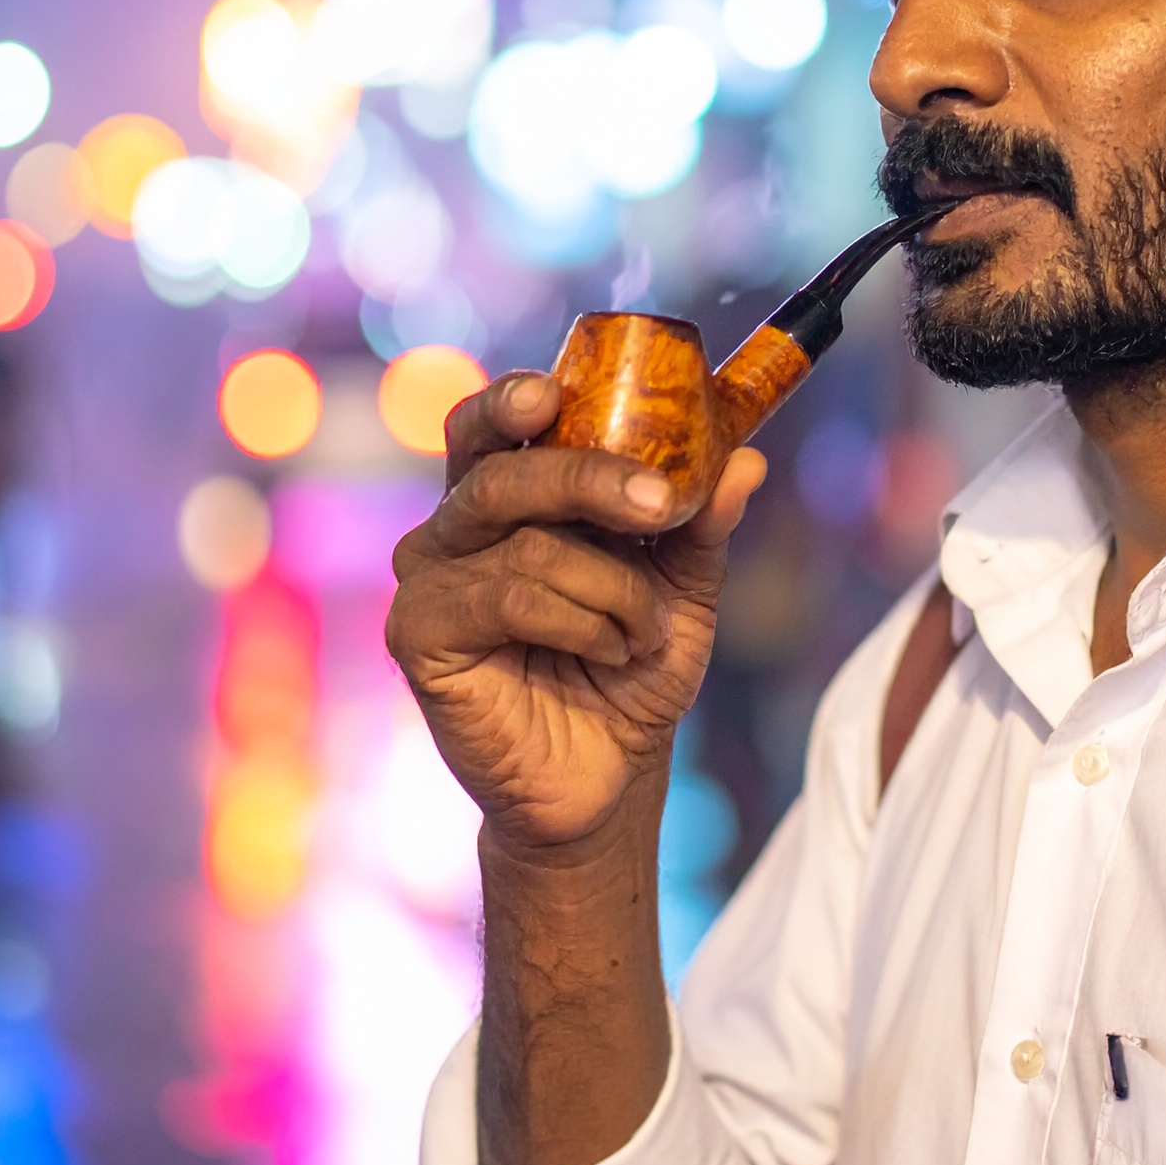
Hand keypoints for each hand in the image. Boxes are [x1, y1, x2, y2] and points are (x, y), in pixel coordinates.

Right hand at [387, 372, 766, 852]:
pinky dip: (580, 622)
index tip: (554, 392)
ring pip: (529, 545)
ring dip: (614, 589)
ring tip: (645, 632)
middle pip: (504, 469)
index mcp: (508, 495)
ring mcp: (428, 578)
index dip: (514, 399)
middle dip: (591, 480)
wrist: (610, 772)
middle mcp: (455, 526)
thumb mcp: (682, 587)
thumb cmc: (633, 667)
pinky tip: (608, 652)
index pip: (495, 423)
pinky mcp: (418, 634)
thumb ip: (702, 524)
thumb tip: (748, 461)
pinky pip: (509, 598)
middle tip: (659, 504)